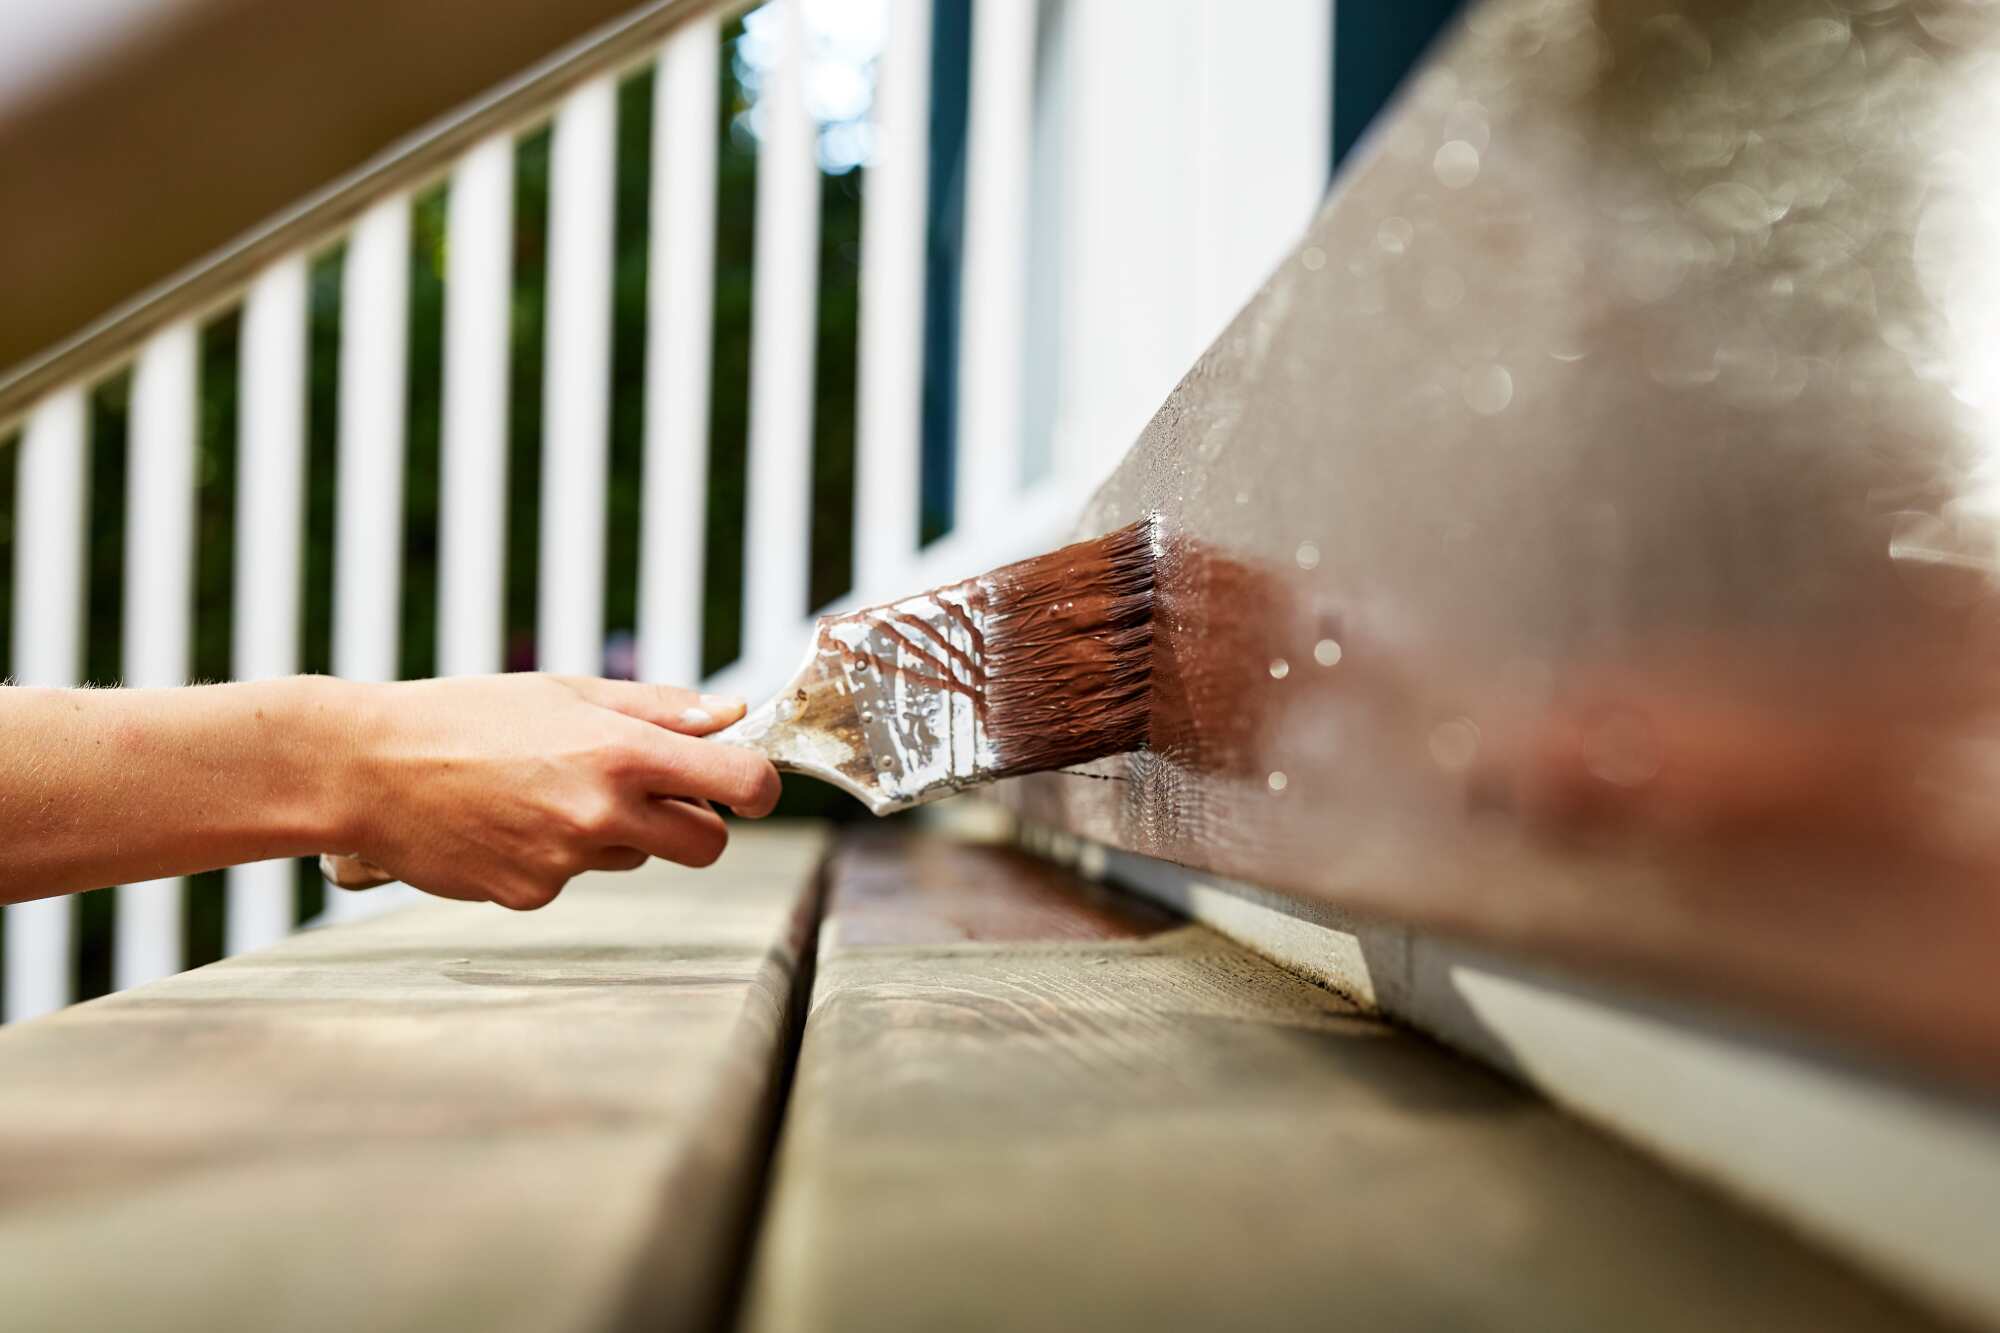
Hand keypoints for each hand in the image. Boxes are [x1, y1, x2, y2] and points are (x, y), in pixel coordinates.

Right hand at [331, 674, 779, 909]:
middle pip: (707, 845)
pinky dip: (557, 854)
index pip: (742, 785)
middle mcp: (604, 812)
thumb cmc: (465, 716)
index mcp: (623, 752)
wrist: (367, 768)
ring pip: (635, 856)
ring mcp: (568, 861)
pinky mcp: (532, 895)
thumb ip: (658, 708)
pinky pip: (575, 876)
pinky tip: (509, 820)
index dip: (760, 787)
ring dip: (617, 832)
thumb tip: (728, 715)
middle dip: (696, 824)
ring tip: (549, 790)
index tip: (749, 784)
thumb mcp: (567, 690)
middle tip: (652, 791)